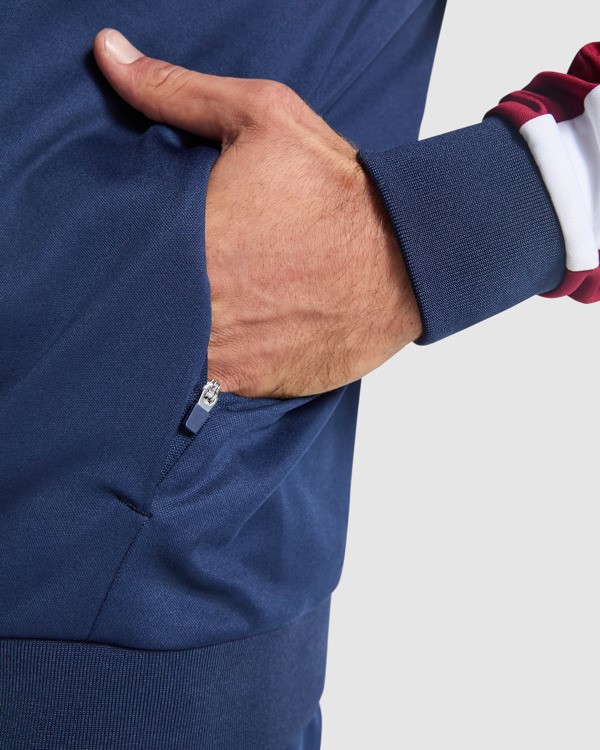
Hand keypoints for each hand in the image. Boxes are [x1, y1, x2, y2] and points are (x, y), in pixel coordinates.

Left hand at [93, 28, 422, 396]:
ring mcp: (222, 352)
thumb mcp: (263, 119)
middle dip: (147, 288)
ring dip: (172, 329)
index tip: (136, 239)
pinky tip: (232, 329)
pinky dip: (210, 359)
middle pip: (138, 304)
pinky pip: (206, 380)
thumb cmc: (337, 192)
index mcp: (187, 238)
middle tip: (175, 270)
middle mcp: (199, 304)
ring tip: (199, 302)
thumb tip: (109, 53)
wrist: (404, 260)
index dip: (120, 246)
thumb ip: (176, 91)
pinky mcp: (249, 382)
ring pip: (166, 349)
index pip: (115, 252)